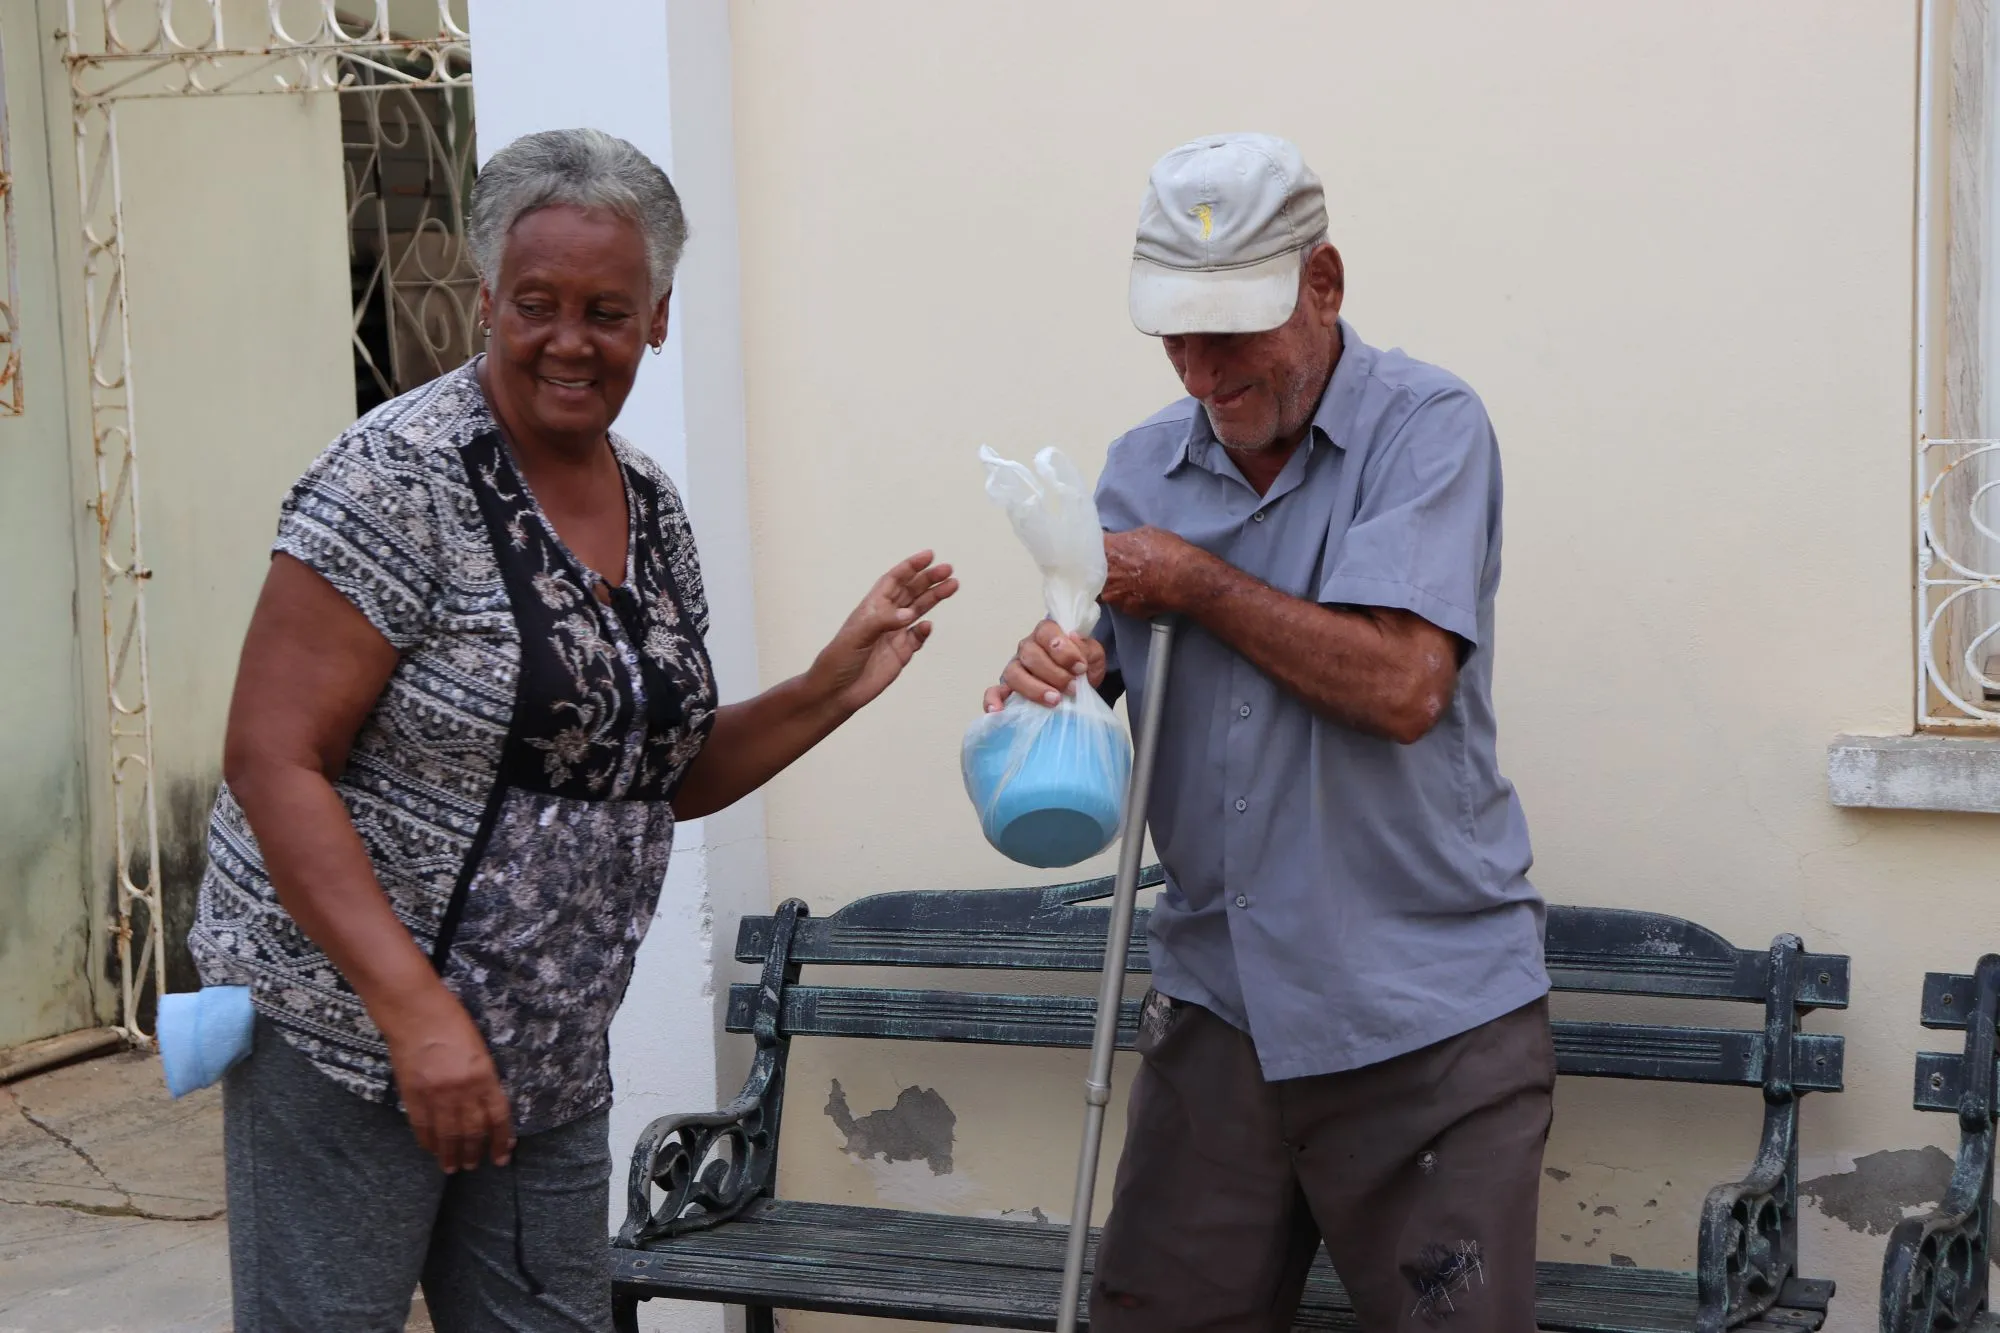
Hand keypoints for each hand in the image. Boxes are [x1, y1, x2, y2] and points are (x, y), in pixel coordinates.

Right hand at [379, 987, 513, 1173]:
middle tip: (474, 1165)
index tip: (503, 1155)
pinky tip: (432, 1151)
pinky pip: (422, 1127)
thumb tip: (485, 1104)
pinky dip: (428, 1142)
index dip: (501, 1140)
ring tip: (453, 1167)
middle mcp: (462, 1090)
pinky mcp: (413, 1096)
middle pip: (472, 1131)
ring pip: (447, 1135)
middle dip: (474, 1152)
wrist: (415, 1013)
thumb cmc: (452, 1021)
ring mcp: (436, 1095)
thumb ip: (483, 1077)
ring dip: (451, 1154)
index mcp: (484, 1075)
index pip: (497, 1117)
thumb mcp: (479, 1048)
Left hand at [809, 551, 958, 715]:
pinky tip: (928, 626)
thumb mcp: (857, 635)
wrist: (837, 692)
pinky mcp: (901, 654)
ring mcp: (894, 635)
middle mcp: (885, 617)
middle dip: (929, 579)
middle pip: (911, 592)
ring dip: (934, 598)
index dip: (910, 567)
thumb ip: (883, 621)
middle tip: (948, 570)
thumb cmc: (839, 660)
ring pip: (918, 611)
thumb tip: (910, 614)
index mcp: (872, 607)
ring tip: (952, 585)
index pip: (894, 580)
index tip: (929, 556)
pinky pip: (917, 638)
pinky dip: (924, 631)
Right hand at [984, 618, 1107, 711]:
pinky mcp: (1008, 689)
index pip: (1046, 632)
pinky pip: (994, 691)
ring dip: (1034, 688)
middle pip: (1030, 655)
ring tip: (1054, 700)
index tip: (1080, 667)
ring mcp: (1016, 668)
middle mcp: (1027, 648)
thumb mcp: (1093, 655)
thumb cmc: (1083, 667)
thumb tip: (1072, 639)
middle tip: (1072, 688)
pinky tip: (998, 710)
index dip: (1063, 650)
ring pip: (1014, 673)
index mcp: (1047, 633)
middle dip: (1054, 673)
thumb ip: (1085, 648)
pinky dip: (993, 700)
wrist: (1081, 686)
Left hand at [1102, 527, 1204, 620]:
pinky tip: (1140, 595)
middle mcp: (1104, 574)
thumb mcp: (1146, 533)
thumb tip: (1124, 543)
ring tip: (1129, 584)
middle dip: (1102, 570)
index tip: (1100, 549)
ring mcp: (1112, 595)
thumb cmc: (1166, 550)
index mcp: (1107, 549)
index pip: (1090, 547)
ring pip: (1106, 591)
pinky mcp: (1124, 610)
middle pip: (1093, 573)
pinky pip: (1122, 604)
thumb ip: (1127, 539)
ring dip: (1114, 587)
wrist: (1181, 579)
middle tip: (1116, 568)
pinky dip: (1129, 600)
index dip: (1095, 548)